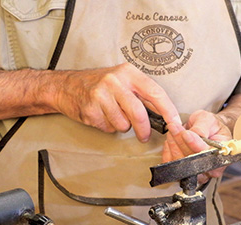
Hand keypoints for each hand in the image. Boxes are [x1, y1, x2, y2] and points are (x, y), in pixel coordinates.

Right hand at [54, 63, 180, 141]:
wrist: (65, 86)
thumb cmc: (99, 84)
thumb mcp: (123, 80)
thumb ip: (142, 94)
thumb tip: (165, 114)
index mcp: (128, 72)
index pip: (155, 92)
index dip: (168, 110)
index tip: (175, 123)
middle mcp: (115, 81)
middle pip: (138, 113)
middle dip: (144, 129)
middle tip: (144, 136)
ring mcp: (101, 94)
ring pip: (123, 124)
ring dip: (122, 126)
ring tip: (113, 114)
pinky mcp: (90, 109)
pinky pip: (108, 127)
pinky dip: (108, 127)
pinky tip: (100, 115)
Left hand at [162, 110, 232, 182]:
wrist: (207, 130)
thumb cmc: (211, 126)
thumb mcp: (209, 120)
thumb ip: (202, 127)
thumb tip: (193, 133)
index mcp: (223, 154)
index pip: (207, 153)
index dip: (195, 144)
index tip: (186, 133)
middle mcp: (211, 167)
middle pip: (192, 159)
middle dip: (180, 141)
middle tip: (174, 126)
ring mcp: (197, 172)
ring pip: (180, 161)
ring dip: (173, 143)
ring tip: (173, 129)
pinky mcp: (184, 171)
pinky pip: (171, 163)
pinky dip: (168, 149)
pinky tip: (171, 139)